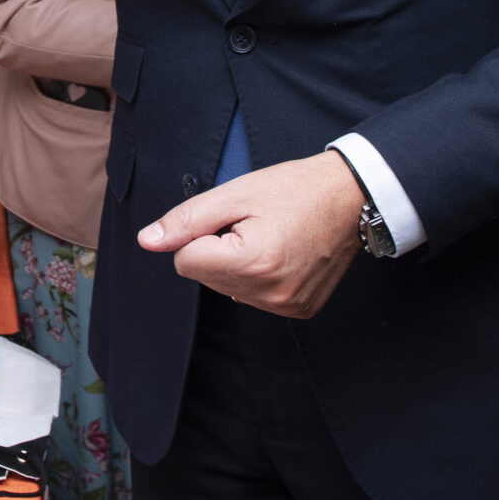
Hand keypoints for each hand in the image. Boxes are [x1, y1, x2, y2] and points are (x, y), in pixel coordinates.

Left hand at [135, 151, 362, 317]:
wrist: (350, 197)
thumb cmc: (294, 188)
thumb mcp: (234, 194)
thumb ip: (186, 220)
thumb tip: (148, 241)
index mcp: (251, 263)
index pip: (185, 261)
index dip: (201, 234)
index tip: (233, 219)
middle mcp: (270, 293)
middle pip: (205, 278)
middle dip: (219, 249)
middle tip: (254, 225)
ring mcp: (287, 306)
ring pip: (227, 289)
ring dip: (238, 264)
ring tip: (270, 237)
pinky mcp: (299, 311)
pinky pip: (254, 298)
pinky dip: (259, 277)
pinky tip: (282, 254)